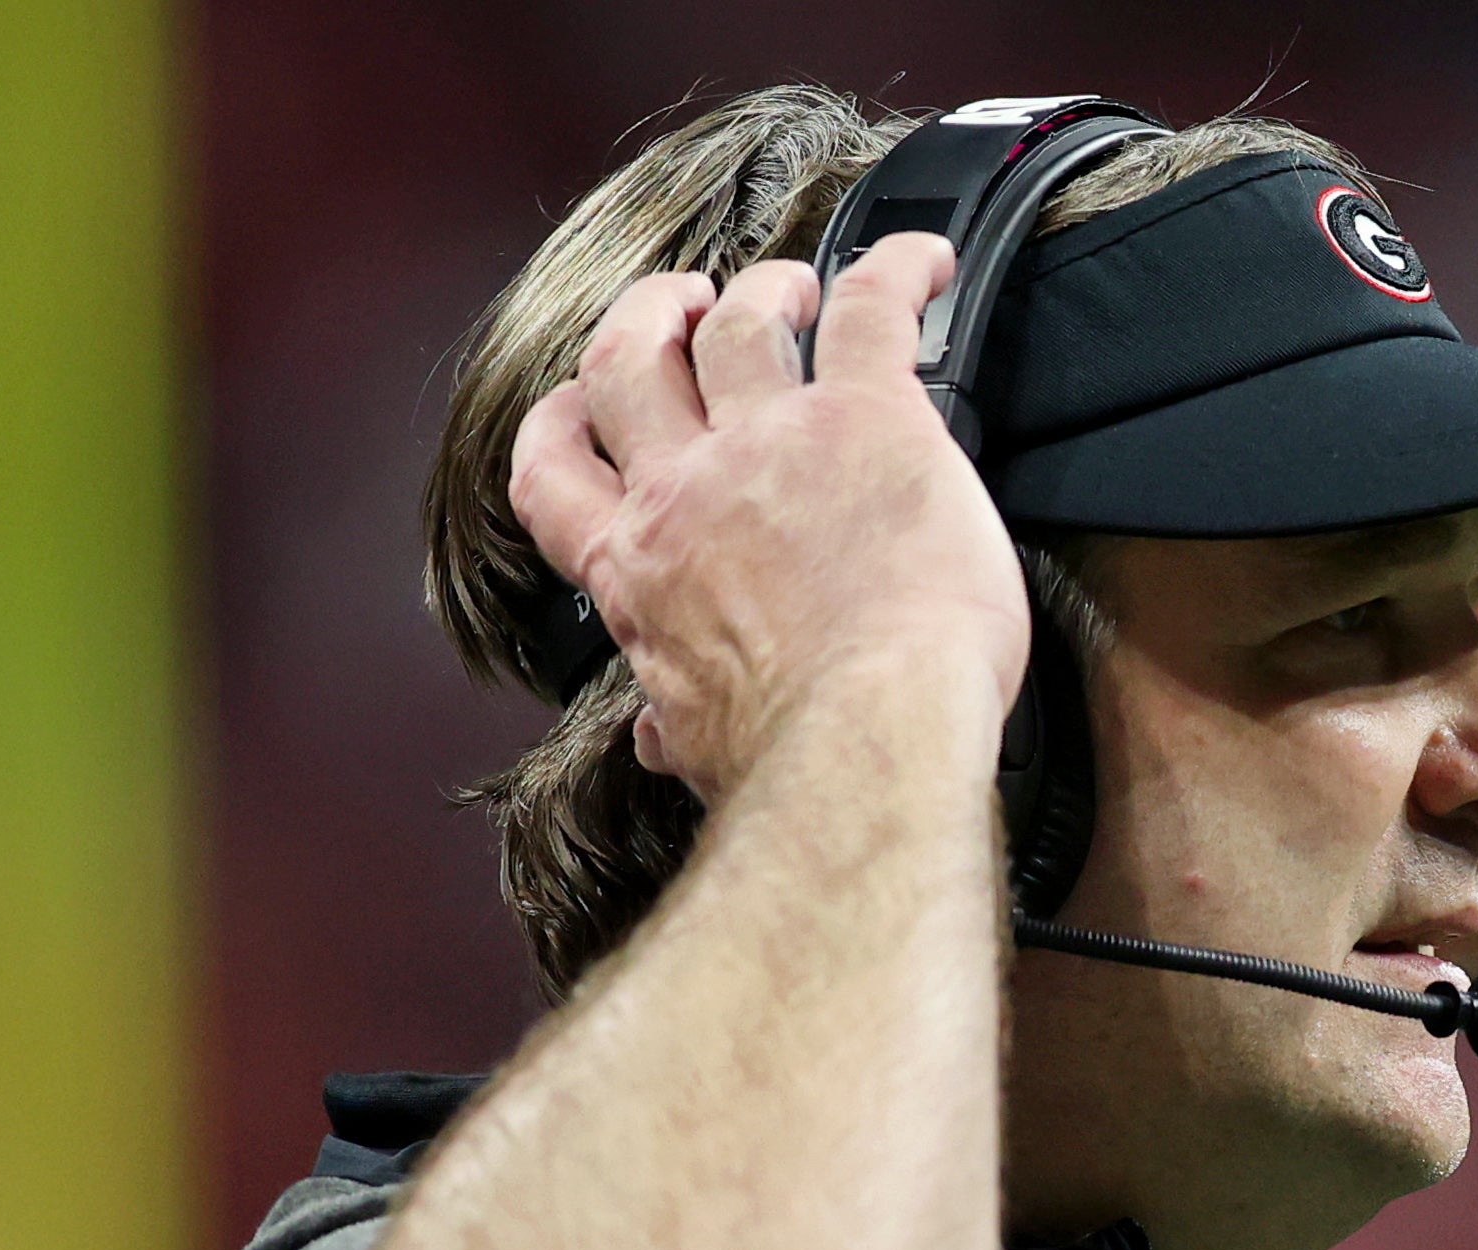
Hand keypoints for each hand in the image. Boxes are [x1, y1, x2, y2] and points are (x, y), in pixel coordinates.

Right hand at [508, 237, 1027, 806]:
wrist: (866, 741)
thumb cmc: (794, 761)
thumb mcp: (707, 747)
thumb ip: (678, 721)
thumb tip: (659, 739)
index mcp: (638, 570)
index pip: (554, 472)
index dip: (561, 419)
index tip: (581, 401)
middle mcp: (688, 491)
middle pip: (630, 362)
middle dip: (647, 319)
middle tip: (678, 306)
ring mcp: (774, 443)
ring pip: (738, 324)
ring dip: (758, 292)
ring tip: (787, 289)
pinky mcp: (868, 419)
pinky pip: (869, 309)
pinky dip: (895, 270)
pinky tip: (923, 261)